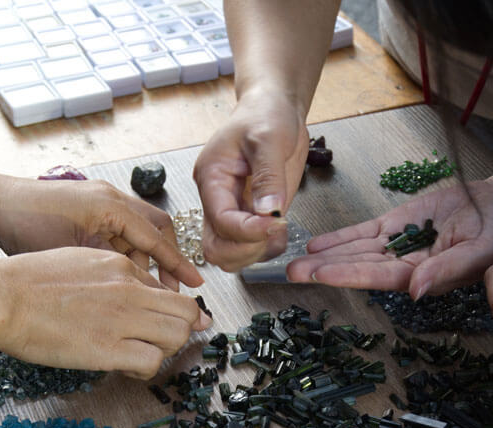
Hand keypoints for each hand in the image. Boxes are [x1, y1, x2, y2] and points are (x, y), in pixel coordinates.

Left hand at [0, 175, 202, 291]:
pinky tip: (113, 275)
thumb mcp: (73, 256)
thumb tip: (141, 294)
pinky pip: (117, 230)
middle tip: (168, 292)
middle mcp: (110, 197)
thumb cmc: (23, 228)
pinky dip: (122, 252)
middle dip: (165, 261)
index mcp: (111, 206)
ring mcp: (98, 199)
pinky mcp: (86, 205)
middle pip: (155, 229)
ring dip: (141, 259)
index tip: (196, 284)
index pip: (157, 238)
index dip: (177, 265)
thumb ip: (111, 269)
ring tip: (137, 289)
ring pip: (136, 231)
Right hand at [0, 247, 209, 378]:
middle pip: (186, 312)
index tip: (164, 325)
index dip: (171, 313)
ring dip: (165, 350)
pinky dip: (146, 370)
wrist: (1, 297)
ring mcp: (121, 318)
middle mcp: (129, 289)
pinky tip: (127, 368)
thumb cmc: (27, 282)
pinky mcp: (108, 348)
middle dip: (180, 330)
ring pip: (178, 336)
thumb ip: (109, 276)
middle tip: (160, 343)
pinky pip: (152, 361)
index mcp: (121, 266)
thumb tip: (127, 292)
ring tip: (142, 355)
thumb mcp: (78, 262)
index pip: (169, 291)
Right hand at [193, 96, 308, 270]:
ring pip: (229, 254)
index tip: (275, 222)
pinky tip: (280, 230)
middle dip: (245, 249)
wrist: (273, 109)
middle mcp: (216, 199)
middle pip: (215, 247)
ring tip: (279, 229)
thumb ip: (268, 176)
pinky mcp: (249, 215)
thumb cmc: (265, 114)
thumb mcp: (270, 138)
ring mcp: (232, 209)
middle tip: (273, 231)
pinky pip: (250, 247)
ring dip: (255, 252)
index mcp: (212, 177)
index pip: (220, 220)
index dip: (247, 230)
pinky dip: (266, 248)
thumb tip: (268, 211)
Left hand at [287, 169, 492, 297]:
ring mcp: (398, 244)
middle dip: (325, 270)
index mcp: (424, 276)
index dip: (349, 274)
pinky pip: (363, 232)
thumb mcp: (478, 253)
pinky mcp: (396, 224)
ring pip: (356, 251)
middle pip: (359, 267)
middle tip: (292, 273)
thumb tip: (414, 291)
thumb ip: (446, 271)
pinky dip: (340, 237)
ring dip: (326, 256)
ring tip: (294, 262)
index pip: (380, 277)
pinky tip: (316, 243)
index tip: (320, 274)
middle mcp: (405, 264)